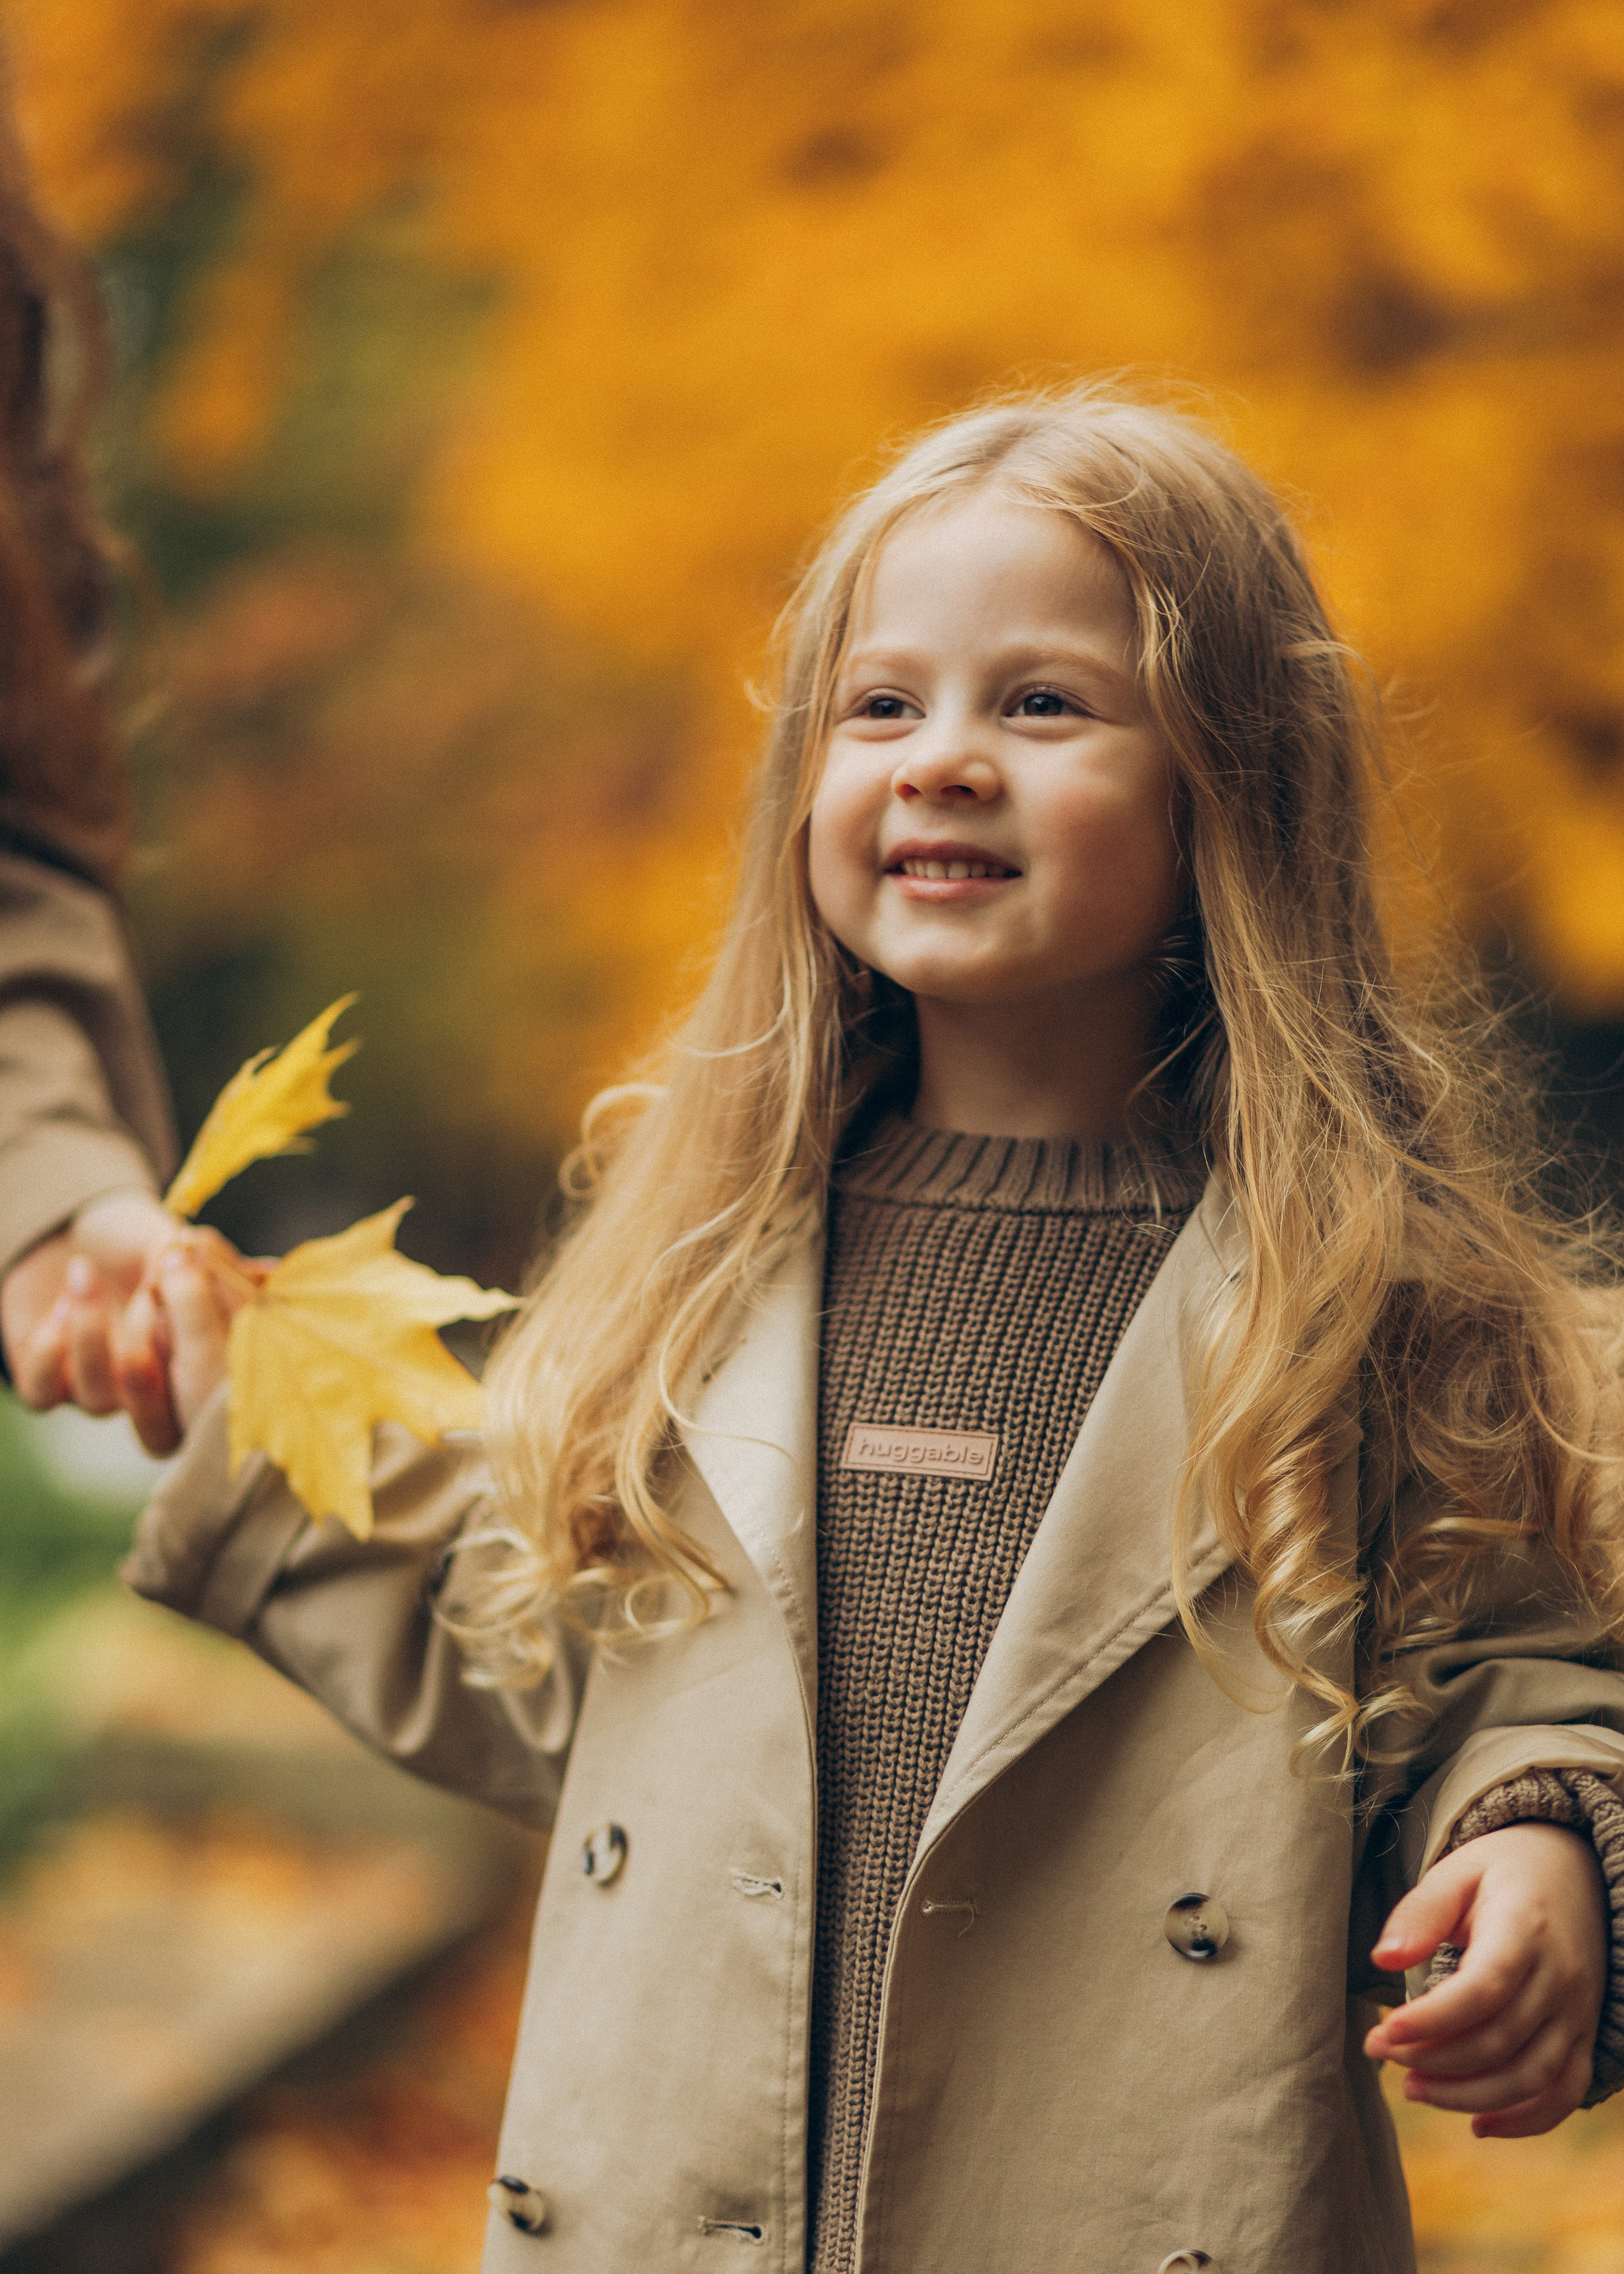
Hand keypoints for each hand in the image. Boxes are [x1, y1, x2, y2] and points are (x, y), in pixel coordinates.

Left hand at [2, 1191, 250, 1452]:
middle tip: (146, 1314)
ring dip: (90, 1336)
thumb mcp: (173, 1242)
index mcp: (196, 1365)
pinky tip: (60, 1306)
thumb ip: (212, 1264)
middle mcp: (154, 1392)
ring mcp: (102, 1392)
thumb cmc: (136, 1238)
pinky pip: (44, 1392)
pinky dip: (49, 1351)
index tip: (195, 1294)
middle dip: (151, 1385)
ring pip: (99, 1401)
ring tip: (83, 1274)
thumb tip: (265, 1274)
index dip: (206, 1348)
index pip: (211, 1389)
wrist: (68, 1225)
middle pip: (161, 1434)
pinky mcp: (48, 1385)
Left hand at [1364, 1821, 1607, 2136]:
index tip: (1383, 2031)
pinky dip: (1526, 2120)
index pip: (1483, 1990)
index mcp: (1526, 1927)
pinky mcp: (1582, 2034)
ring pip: (1531, 2077)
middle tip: (1380, 2052)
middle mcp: (1560, 1976)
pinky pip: (1566, 2092)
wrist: (1574, 1871)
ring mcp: (1577, 2011)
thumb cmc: (1502, 1871)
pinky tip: (1477, 2123)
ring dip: (1468, 2095)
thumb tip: (1382, 1959)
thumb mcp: (1457, 1871)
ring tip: (1413, 2087)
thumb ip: (1420, 1913)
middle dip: (1433, 2060)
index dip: (1432, 2020)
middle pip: (1500, 2040)